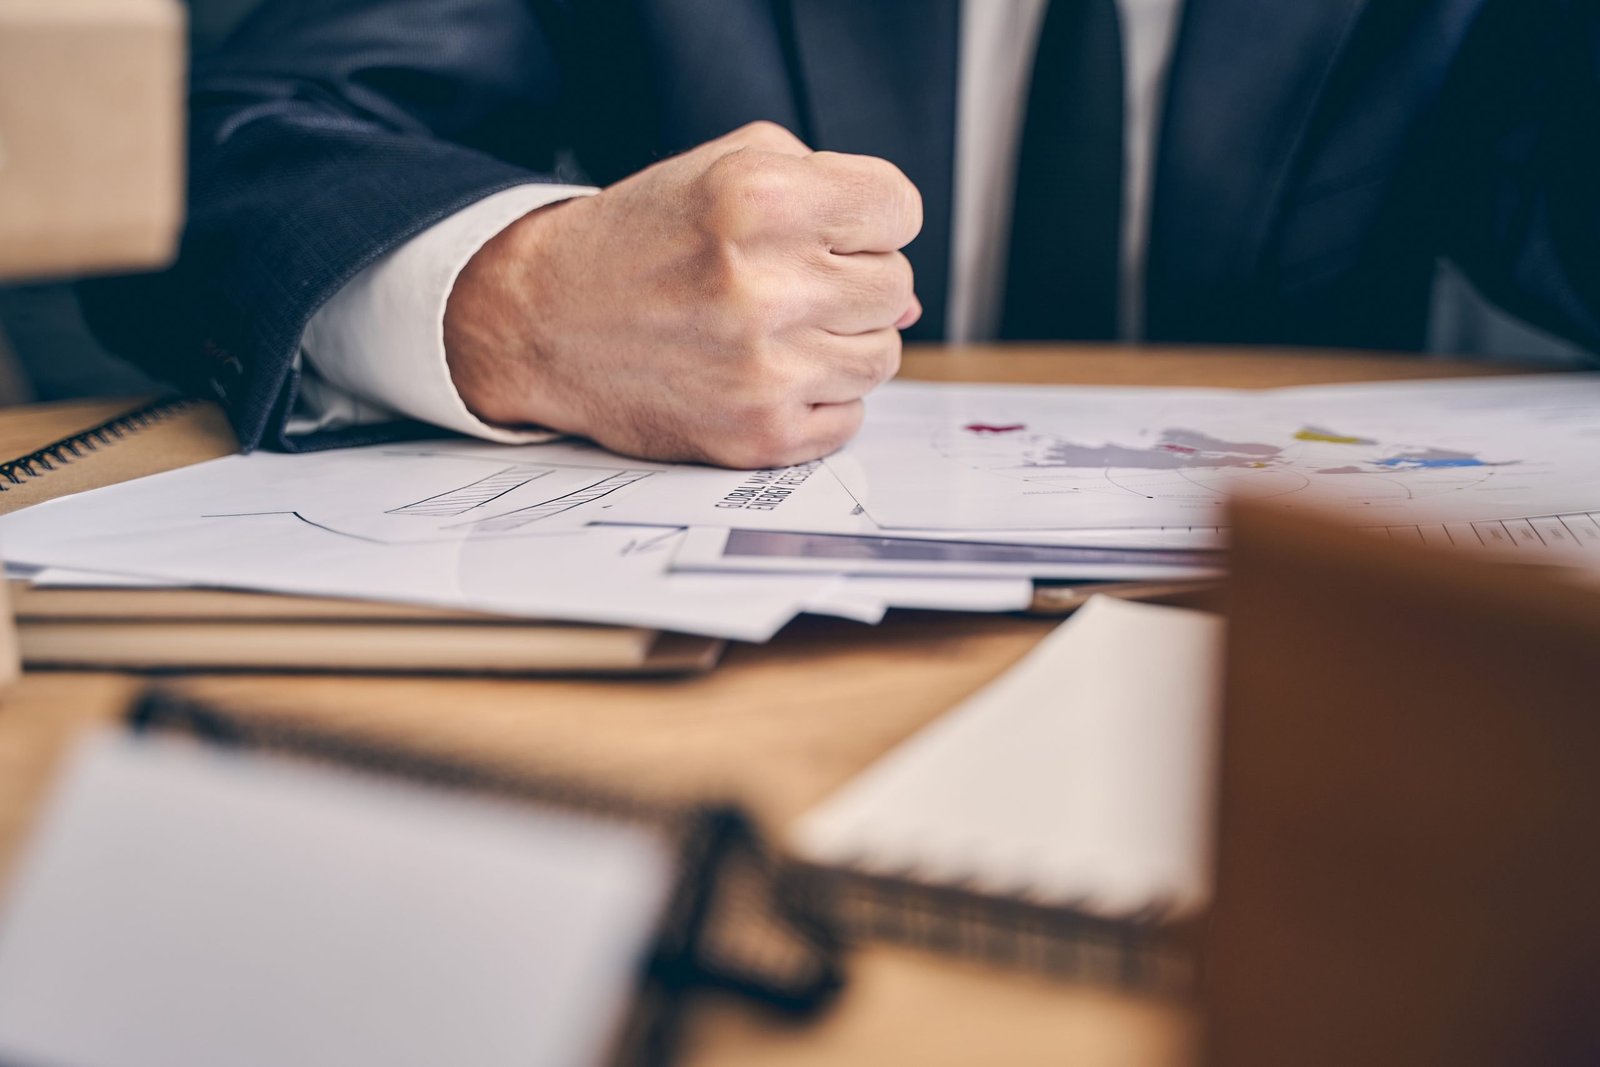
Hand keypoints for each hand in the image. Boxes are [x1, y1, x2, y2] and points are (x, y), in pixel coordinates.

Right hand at [443, 121, 921, 467]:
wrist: (544, 321)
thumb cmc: (639, 241)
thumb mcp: (726, 167)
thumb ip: (831, 195)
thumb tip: (909, 299)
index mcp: (759, 199)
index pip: (899, 209)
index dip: (870, 218)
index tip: (833, 231)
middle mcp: (765, 285)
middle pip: (896, 286)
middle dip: (851, 281)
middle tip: (786, 283)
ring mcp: (764, 369)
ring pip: (881, 356)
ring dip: (840, 342)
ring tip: (773, 329)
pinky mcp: (759, 434)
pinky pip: (849, 418)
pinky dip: (817, 398)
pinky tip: (763, 374)